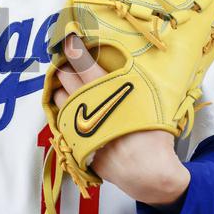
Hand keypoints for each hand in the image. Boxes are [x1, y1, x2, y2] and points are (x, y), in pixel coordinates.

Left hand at [54, 34, 190, 206]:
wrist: (148, 174)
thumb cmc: (153, 138)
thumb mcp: (150, 103)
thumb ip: (135, 85)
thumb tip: (131, 67)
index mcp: (108, 94)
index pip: (85, 65)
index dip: (75, 50)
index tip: (69, 39)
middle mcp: (89, 108)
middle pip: (67, 79)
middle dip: (65, 68)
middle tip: (67, 61)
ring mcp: (79, 126)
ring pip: (60, 100)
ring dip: (61, 89)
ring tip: (67, 83)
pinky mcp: (75, 142)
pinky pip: (63, 122)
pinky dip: (64, 112)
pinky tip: (69, 109)